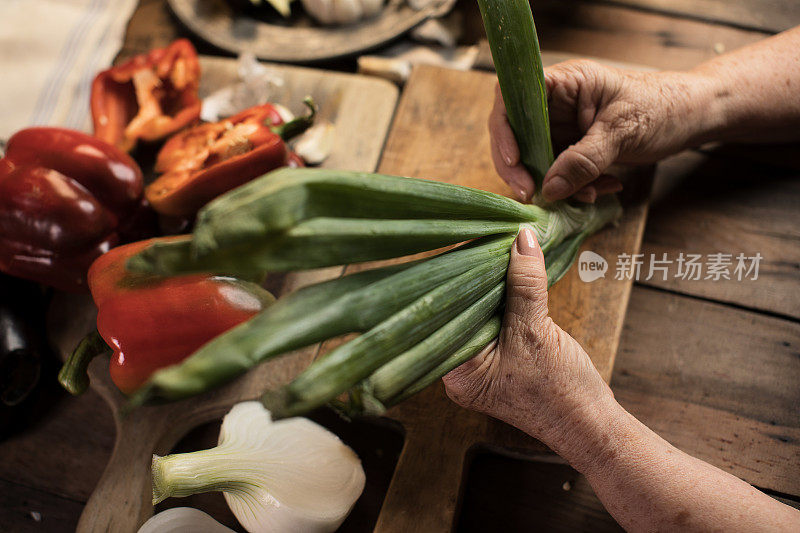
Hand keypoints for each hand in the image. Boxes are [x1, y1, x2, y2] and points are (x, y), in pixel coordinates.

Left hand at [443, 228, 613, 446]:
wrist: (592, 425)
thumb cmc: (561, 391)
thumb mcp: (536, 330)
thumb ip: (523, 284)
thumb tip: (520, 237)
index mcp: (455, 371)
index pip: (442, 315)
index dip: (453, 278)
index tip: (463, 242)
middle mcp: (459, 370)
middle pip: (459, 313)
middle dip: (473, 278)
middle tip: (483, 240)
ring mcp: (479, 367)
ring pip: (479, 315)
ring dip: (491, 287)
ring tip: (499, 251)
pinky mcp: (498, 360)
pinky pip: (494, 323)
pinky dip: (504, 301)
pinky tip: (511, 276)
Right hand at [489, 60, 716, 201]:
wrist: (693, 118)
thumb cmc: (663, 108)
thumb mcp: (622, 132)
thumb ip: (583, 160)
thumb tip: (548, 190)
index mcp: (564, 83)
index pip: (512, 98)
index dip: (504, 131)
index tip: (514, 163)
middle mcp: (555, 104)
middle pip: (516, 135)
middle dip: (524, 169)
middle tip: (533, 196)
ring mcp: (562, 127)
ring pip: (536, 161)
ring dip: (556, 184)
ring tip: (589, 194)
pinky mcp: (573, 149)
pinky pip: (559, 173)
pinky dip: (576, 187)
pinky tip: (603, 188)